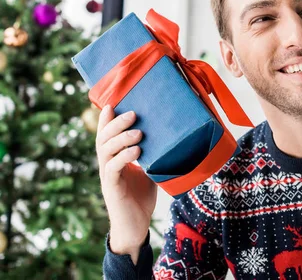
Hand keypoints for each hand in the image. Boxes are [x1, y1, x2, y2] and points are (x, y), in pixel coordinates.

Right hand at [95, 105, 156, 261]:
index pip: (107, 134)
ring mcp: (107, 176)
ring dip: (121, 138)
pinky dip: (124, 157)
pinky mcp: (112, 188)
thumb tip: (168, 136)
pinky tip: (136, 151)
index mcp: (113, 158)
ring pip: (106, 151)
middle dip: (116, 123)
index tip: (113, 102)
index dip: (107, 119)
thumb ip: (152, 154)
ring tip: (138, 132)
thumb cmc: (141, 197)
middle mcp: (107, 164)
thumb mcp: (149, 170)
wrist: (135, 226)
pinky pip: (113, 168)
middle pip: (104, 138)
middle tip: (133, 113)